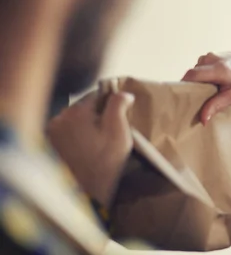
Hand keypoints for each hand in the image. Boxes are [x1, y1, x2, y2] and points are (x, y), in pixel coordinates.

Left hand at [47, 91, 133, 206]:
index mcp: (77, 111)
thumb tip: (124, 92)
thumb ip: (119, 107)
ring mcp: (50, 132)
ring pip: (73, 120)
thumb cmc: (103, 165)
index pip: (97, 94)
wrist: (81, 197)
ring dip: (85, 126)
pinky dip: (75, 138)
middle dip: (97, 116)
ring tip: (96, 145)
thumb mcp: (119, 134)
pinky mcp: (47, 146)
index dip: (111, 104)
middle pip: (83, 107)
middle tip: (109, 134)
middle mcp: (59, 118)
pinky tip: (84, 151)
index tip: (119, 118)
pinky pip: (65, 133)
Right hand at [182, 51, 230, 122]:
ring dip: (197, 81)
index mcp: (220, 69)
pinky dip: (201, 75)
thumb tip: (202, 119)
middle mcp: (212, 58)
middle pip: (191, 74)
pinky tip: (210, 82)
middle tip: (194, 100)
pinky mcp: (209, 54)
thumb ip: (217, 105)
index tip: (181, 98)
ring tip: (205, 91)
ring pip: (194, 71)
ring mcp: (210, 55)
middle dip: (191, 86)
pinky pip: (199, 67)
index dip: (184, 85)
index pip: (193, 75)